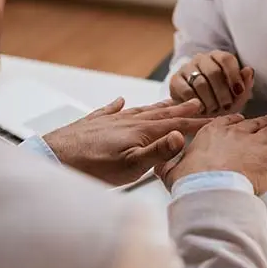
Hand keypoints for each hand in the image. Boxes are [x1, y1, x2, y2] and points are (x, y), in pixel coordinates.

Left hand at [43, 97, 210, 185]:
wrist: (53, 158)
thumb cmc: (91, 166)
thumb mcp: (131, 166)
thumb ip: (158, 151)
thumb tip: (180, 137)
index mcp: (141, 131)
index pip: (175, 125)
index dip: (196, 123)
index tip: (213, 120)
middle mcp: (128, 121)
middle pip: (160, 114)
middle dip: (180, 110)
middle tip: (197, 104)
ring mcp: (110, 121)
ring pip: (140, 111)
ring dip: (157, 107)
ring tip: (169, 102)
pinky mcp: (92, 124)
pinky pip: (110, 110)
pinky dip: (118, 105)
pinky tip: (121, 101)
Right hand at [156, 103, 266, 194]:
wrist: (210, 190)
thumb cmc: (191, 183)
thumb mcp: (170, 173)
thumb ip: (166, 164)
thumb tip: (157, 163)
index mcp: (213, 133)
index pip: (227, 123)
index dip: (235, 124)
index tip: (239, 123)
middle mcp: (237, 131)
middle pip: (253, 124)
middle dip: (260, 124)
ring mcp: (258, 139)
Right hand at [170, 50, 254, 115]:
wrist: (199, 110)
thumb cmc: (221, 100)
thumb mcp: (237, 95)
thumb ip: (245, 83)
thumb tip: (249, 70)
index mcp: (218, 57)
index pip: (226, 59)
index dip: (234, 76)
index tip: (238, 92)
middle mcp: (201, 59)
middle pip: (214, 72)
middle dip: (222, 92)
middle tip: (226, 106)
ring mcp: (187, 68)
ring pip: (200, 83)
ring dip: (210, 100)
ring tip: (214, 109)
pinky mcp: (175, 80)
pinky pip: (187, 91)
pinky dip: (196, 103)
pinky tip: (201, 109)